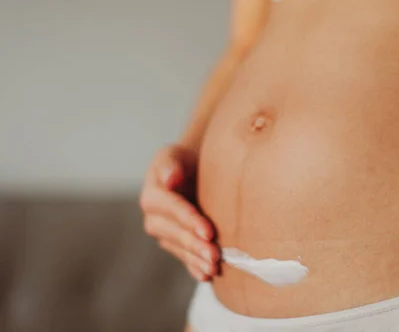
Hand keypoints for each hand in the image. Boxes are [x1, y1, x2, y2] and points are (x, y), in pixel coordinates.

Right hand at [139, 144, 219, 280]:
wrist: (190, 172)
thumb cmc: (184, 161)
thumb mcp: (175, 155)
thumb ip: (171, 164)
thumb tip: (170, 178)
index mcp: (152, 195)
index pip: (171, 208)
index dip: (189, 220)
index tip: (208, 231)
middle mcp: (154, 218)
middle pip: (174, 233)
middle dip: (194, 245)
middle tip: (214, 255)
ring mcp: (163, 233)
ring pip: (179, 248)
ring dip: (196, 259)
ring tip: (214, 267)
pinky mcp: (174, 243)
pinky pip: (183, 257)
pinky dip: (194, 267)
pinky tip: (206, 276)